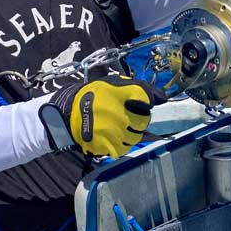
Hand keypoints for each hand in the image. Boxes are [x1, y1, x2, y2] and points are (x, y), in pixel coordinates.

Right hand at [39, 74, 166, 157]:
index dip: (145, 101)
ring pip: (136, 136)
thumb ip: (138, 87)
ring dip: (132, 132)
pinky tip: (115, 135)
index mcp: (121, 94)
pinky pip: (125, 147)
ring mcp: (115, 132)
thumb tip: (162, 98)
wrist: (68, 112)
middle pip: (144, 120)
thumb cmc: (94, 95)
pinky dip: (123, 143)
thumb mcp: (113, 83)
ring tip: (121, 126)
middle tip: (129, 116)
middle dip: (140, 119)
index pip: (146, 98)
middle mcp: (120, 114)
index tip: (140, 103)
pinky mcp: (109, 146)